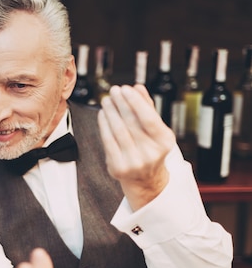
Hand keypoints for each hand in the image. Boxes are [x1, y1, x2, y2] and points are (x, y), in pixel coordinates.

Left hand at [98, 84, 174, 209]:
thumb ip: (147, 107)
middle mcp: (150, 153)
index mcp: (164, 142)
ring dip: (110, 112)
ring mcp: (134, 162)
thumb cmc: (149, 148)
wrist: (144, 180)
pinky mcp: (118, 168)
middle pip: (131, 122)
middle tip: (113, 91)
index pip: (148, 118)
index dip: (135, 102)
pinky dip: (104, 125)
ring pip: (118, 131)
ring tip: (106, 100)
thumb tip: (137, 87)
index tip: (125, 88)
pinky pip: (108, 142)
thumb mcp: (155, 130)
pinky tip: (102, 114)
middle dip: (120, 103)